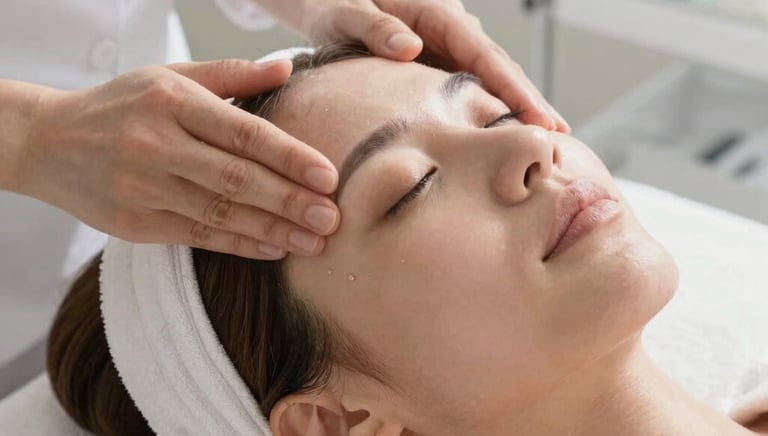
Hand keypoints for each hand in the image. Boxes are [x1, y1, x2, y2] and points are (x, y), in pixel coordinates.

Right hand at [20, 60, 339, 258]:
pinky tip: (275, 250)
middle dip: (289, 201)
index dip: (289, 156)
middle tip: (333, 218)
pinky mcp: (135, 224)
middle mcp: (157, 145)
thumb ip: (231, 76)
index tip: (328, 176)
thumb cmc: (121, 105)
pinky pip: (198, 238)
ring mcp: (143, 188)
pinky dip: (240, 246)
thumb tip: (287, 68)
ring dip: (273, 231)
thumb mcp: (170, 76)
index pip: (242, 132)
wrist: (47, 143)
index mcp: (172, 102)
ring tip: (315, 242)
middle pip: (236, 178)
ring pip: (220, 214)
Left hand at [301, 0, 568, 132]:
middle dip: (530, 104)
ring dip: (516, 110)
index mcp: (438, 14)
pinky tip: (502, 135)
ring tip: (544, 145)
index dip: (515, 89)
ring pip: (490, 80)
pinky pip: (471, 87)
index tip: (540, 119)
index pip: (485, 56)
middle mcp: (452, 29)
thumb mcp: (346, 13)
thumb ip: (375, 28)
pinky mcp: (438, 62)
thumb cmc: (334, 2)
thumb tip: (412, 48)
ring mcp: (448, 47)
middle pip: (500, 70)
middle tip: (559, 142)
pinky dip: (491, 109)